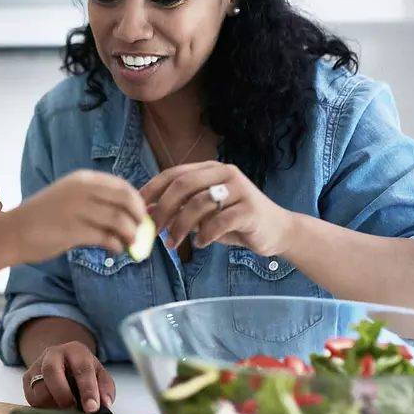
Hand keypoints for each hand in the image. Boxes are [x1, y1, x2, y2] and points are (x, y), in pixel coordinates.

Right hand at [13, 170, 146, 263]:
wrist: (13, 231)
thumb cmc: (44, 217)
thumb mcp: (70, 198)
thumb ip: (96, 202)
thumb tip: (129, 215)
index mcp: (83, 179)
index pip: (123, 186)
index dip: (137, 202)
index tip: (142, 215)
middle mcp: (82, 190)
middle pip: (126, 200)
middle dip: (139, 217)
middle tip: (142, 231)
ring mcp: (77, 209)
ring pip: (119, 220)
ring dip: (131, 234)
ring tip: (130, 244)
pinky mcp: (73, 230)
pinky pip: (106, 237)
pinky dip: (117, 244)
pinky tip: (117, 249)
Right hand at [23, 341, 115, 412]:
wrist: (61, 360)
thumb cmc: (83, 370)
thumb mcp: (99, 374)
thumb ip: (105, 388)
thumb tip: (105, 404)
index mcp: (75, 350)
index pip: (82, 368)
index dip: (88, 389)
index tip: (92, 409)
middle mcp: (53, 354)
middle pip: (51, 371)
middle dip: (63, 395)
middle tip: (73, 412)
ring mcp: (37, 366)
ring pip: (39, 388)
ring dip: (52, 405)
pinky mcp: (26, 380)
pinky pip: (31, 399)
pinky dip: (43, 409)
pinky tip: (54, 411)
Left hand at [141, 161, 292, 255]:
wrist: (276, 230)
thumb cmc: (235, 221)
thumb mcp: (204, 214)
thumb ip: (180, 209)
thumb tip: (146, 213)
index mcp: (211, 169)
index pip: (174, 173)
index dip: (153, 189)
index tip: (137, 208)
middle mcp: (225, 173)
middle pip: (184, 185)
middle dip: (163, 209)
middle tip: (152, 230)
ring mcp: (240, 190)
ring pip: (199, 204)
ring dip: (180, 227)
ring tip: (172, 244)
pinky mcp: (250, 209)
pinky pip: (219, 222)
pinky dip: (204, 235)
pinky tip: (200, 244)